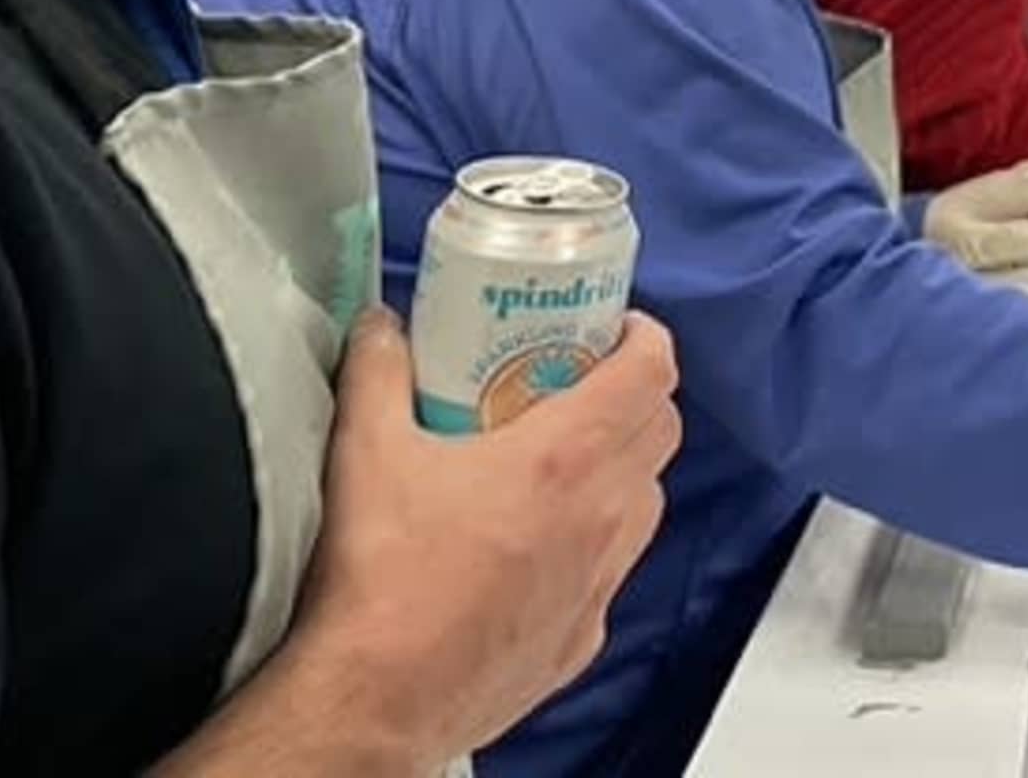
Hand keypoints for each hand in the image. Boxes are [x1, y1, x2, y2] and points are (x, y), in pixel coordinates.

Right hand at [262, 310, 679, 765]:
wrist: (375, 703)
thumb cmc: (380, 580)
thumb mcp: (367, 452)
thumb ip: (378, 372)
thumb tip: (382, 326)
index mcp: (567, 458)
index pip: (653, 373)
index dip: (646, 337)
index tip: (620, 328)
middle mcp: (603, 517)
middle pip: (660, 432)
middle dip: (634, 397)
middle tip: (582, 385)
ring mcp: (601, 583)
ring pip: (646, 504)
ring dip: (622, 471)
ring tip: (562, 463)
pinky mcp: (583, 638)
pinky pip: (612, 573)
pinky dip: (594, 546)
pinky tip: (539, 548)